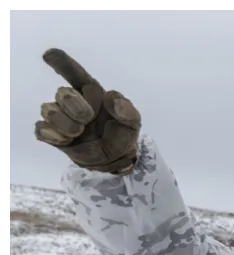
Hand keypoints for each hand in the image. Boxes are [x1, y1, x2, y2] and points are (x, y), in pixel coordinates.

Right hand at [35, 49, 141, 173]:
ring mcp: (60, 117)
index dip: (62, 62)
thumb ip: (127, 110)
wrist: (115, 160)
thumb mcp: (132, 123)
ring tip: (79, 132)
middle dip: (74, 106)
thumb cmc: (121, 134)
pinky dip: (52, 135)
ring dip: (65, 123)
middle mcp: (73, 102)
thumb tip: (112, 98)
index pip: (76, 74)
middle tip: (87, 119)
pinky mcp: (52, 134)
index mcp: (92, 94)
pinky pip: (41, 129)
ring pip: (49, 110)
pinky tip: (65, 140)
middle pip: (62, 93)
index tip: (49, 54)